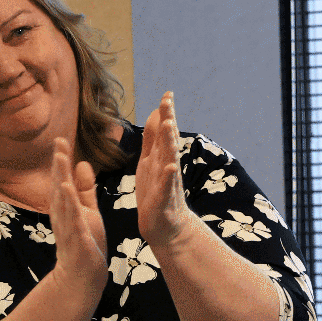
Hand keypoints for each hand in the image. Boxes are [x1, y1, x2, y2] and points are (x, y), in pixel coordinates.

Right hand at [49, 137, 106, 288]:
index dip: (60, 160)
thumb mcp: (86, 210)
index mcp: (66, 207)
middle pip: (58, 185)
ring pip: (63, 199)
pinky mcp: (76, 237)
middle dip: (58, 164)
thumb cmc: (85, 242)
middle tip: (58, 142)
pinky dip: (69, 203)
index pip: (61, 179)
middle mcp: (63, 214)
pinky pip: (72, 218)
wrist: (81, 276)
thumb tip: (82, 162)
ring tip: (61, 158)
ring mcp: (68, 226)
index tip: (60, 139)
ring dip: (61, 177)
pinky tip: (66, 189)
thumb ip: (84, 188)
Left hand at [135, 92, 194, 248]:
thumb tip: (157, 113)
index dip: (165, 113)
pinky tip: (170, 167)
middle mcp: (166, 166)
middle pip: (168, 140)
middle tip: (168, 101)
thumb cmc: (157, 193)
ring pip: (169, 159)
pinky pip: (167, 187)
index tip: (167, 93)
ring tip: (170, 125)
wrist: (166, 227)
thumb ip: (153, 138)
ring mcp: (166, 183)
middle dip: (168, 120)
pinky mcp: (163, 201)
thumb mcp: (151, 161)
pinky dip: (169, 177)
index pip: (164, 132)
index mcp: (160, 157)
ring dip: (170, 142)